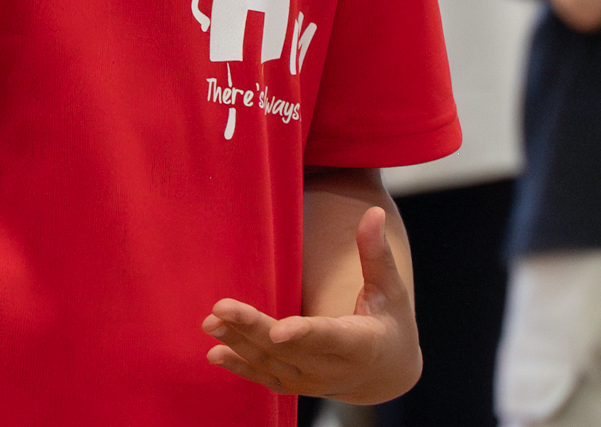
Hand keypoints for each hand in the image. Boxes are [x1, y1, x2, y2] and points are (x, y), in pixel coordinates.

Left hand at [203, 208, 420, 403]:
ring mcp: (313, 383)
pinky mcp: (297, 386)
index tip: (278, 330)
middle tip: (220, 307)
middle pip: (289, 350)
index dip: (303, 334)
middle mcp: (334, 370)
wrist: (386, 371)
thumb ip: (376, 253)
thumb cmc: (388, 319)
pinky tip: (214, 352)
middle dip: (253, 329)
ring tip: (209, 322)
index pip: (329, 338)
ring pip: (271, 365)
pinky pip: (265, 380)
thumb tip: (374, 212)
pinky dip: (240, 367)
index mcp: (361, 344)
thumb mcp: (390, 288)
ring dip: (238, 344)